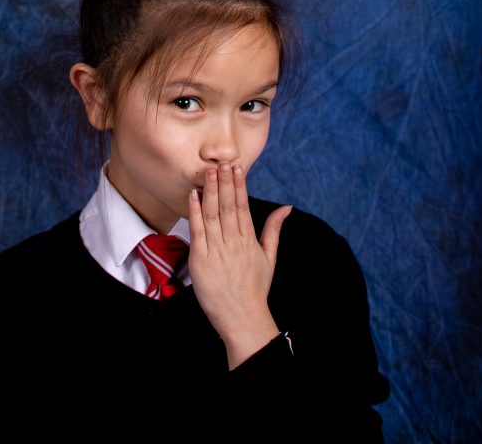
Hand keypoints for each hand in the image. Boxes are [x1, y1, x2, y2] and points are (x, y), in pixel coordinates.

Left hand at [188, 161, 292, 368]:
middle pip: (228, 207)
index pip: (243, 206)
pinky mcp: (201, 262)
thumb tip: (287, 207)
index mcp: (250, 241)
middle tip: (221, 162)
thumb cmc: (255, 289)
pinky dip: (195, 213)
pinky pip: (198, 232)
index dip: (239, 186)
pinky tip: (193, 196)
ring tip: (208, 172)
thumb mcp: (269, 257)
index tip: (236, 168)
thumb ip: (274, 229)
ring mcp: (217, 252)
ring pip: (213, 215)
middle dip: (224, 183)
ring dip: (210, 192)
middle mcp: (234, 243)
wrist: (243, 319)